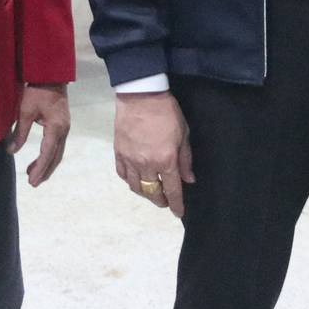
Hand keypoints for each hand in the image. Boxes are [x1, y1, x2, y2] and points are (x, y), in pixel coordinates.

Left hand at [7, 83, 69, 186]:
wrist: (51, 76)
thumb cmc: (37, 92)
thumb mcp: (25, 111)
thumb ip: (19, 133)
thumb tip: (11, 151)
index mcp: (55, 127)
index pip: (48, 153)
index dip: (40, 168)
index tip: (32, 180)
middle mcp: (63, 130)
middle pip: (56, 157)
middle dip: (45, 171)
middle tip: (33, 183)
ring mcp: (65, 128)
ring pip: (58, 153)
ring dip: (47, 165)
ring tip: (34, 175)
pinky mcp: (62, 125)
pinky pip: (57, 145)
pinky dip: (49, 155)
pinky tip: (40, 160)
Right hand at [113, 91, 192, 218]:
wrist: (141, 95)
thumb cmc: (167, 112)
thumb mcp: (183, 134)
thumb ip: (185, 160)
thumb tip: (189, 179)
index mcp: (166, 161)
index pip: (172, 191)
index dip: (176, 204)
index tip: (178, 212)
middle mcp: (146, 165)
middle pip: (152, 192)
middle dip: (160, 200)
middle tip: (165, 201)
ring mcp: (130, 160)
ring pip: (136, 187)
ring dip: (145, 193)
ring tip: (151, 191)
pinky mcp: (119, 153)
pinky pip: (122, 175)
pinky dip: (130, 181)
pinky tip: (136, 179)